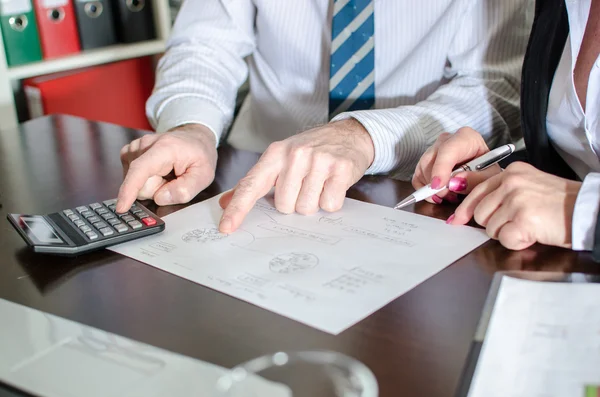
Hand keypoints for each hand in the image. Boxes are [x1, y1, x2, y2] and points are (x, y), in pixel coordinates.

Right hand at [116, 124, 216, 212]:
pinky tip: (157, 172)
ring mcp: (135, 148)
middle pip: (141, 185)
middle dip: (157, 189)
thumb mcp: (204, 175)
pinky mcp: (129, 154)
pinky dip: (146, 180)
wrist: (193, 139)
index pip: (141, 170)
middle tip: (173, 178)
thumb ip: (185, 190)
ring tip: (167, 173)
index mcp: (164, 148)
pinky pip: (132, 179)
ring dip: (152, 184)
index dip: (129, 190)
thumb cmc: (199, 155)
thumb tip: (160, 198)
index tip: (121, 207)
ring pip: (136, 184)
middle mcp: (145, 144)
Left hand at [218, 118, 374, 232]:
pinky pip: (329, 205)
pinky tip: (332, 184)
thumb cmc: (311, 151)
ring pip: (306, 208)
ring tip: (320, 183)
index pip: (251, 185)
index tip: (226, 227)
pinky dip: (331, 201)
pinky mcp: (340, 169)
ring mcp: (319, 161)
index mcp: (275, 154)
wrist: (349, 135)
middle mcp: (295, 155)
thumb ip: (255, 182)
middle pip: (283, 206)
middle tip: (305, 185)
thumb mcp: (281, 159)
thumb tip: (225, 203)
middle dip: (294, 203)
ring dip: (314, 202)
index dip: (238, 209)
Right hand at [412, 127, 501, 203]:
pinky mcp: (424, 161)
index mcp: (465, 137)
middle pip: (431, 161)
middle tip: (451, 196)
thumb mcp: (490, 176)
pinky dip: (424, 190)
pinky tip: (439, 195)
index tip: (438, 186)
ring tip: (450, 195)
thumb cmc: (486, 170)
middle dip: (437, 185)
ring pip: (422, 171)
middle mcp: (446, 140)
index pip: (447, 150)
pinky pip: (417, 178)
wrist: (481, 169)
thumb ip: (475, 179)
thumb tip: (454, 183)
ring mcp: (432, 149)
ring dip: (432, 189)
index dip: (440, 168)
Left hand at [447, 162, 581, 249]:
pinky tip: (532, 233)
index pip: (476, 190)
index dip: (464, 209)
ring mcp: (517, 200)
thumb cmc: (559, 202)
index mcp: (511, 172)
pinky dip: (517, 242)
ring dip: (506, 233)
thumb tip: (460, 189)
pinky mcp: (524, 218)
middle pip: (479, 213)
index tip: (457, 219)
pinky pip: (505, 239)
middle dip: (493, 224)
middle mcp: (511, 182)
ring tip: (528, 225)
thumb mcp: (527, 184)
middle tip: (517, 222)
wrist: (586, 210)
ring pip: (490, 228)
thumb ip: (499, 189)